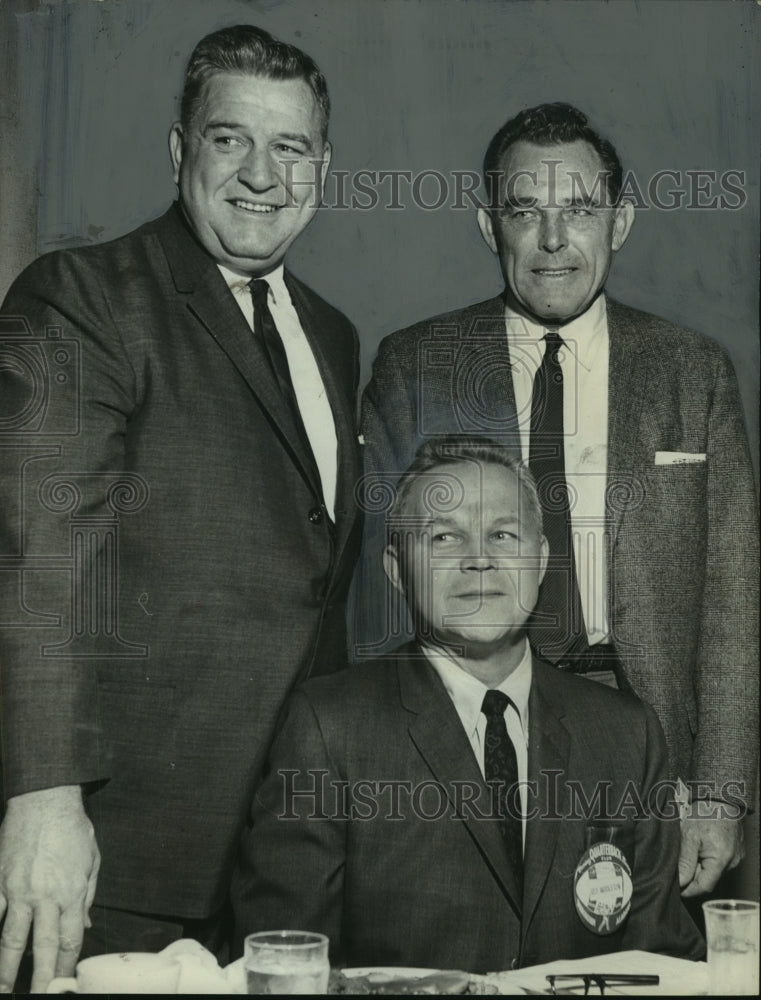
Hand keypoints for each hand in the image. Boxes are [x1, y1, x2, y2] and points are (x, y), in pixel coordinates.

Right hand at [0, 786, 99, 992]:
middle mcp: (45, 896)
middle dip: (39, 977)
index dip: (67, 964)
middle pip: (42, 946)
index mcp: (71, 892)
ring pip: (10, 938)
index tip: (63, 983)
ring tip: (4, 990)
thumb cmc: (72, 828)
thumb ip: (87, 896)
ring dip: (6, 968)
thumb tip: (84, 926)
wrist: (45, 800)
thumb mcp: (91, 860)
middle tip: (35, 997)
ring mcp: (18, 890)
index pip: (70, 938)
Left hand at [679, 802, 743, 896]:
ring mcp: (735, 858)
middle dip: (692, 875)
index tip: (677, 888)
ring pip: (713, 870)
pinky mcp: (736, 852)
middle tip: (678, 864)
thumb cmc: (705, 813)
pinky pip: (719, 862)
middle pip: (708, 879)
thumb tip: (680, 882)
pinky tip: (700, 846)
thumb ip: (685, 861)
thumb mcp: (689, 836)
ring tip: (690, 850)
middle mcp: (732, 862)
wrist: (720, 797)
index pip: (704, 887)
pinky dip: (708, 858)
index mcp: (721, 860)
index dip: (689, 889)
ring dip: (699, 865)